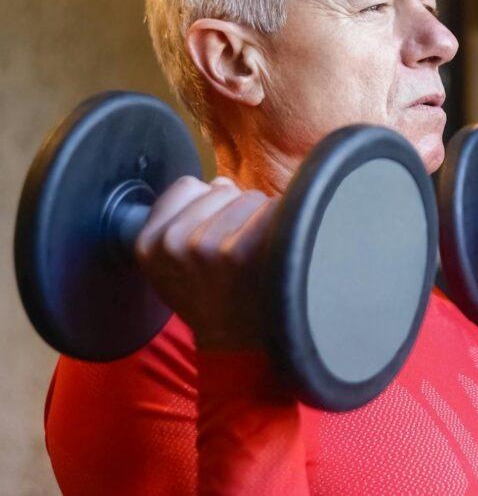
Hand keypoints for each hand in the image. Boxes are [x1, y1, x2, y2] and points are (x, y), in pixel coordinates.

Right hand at [134, 175, 278, 350]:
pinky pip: (269, 210)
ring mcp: (203, 246)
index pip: (187, 186)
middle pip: (221, 188)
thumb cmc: (210, 298)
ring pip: (248, 197)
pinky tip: (272, 253)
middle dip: (234, 209)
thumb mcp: (173, 264)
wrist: (235, 344)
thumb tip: (220, 182)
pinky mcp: (236, 251)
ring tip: (254, 254)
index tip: (214, 229)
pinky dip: (279, 225)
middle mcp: (171, 242)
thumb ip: (183, 218)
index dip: (209, 202)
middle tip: (236, 250)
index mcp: (148, 243)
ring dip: (258, 217)